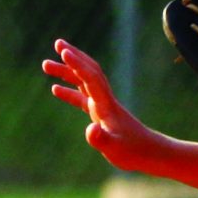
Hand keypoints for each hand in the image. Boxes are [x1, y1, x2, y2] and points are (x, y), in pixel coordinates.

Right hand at [42, 39, 155, 170]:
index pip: (91, 79)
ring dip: (67, 71)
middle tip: (57, 43)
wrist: (151, 154)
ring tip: (46, 64)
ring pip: (83, 82)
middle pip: (89, 72)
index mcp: (106, 105)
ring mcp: (103, 107)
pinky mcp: (102, 115)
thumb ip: (101, 139)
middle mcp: (105, 101)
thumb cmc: (133, 151)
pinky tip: (55, 89)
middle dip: (74, 57)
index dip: (77, 65)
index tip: (63, 51)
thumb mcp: (115, 149)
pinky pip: (83, 98)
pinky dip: (70, 91)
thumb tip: (90, 130)